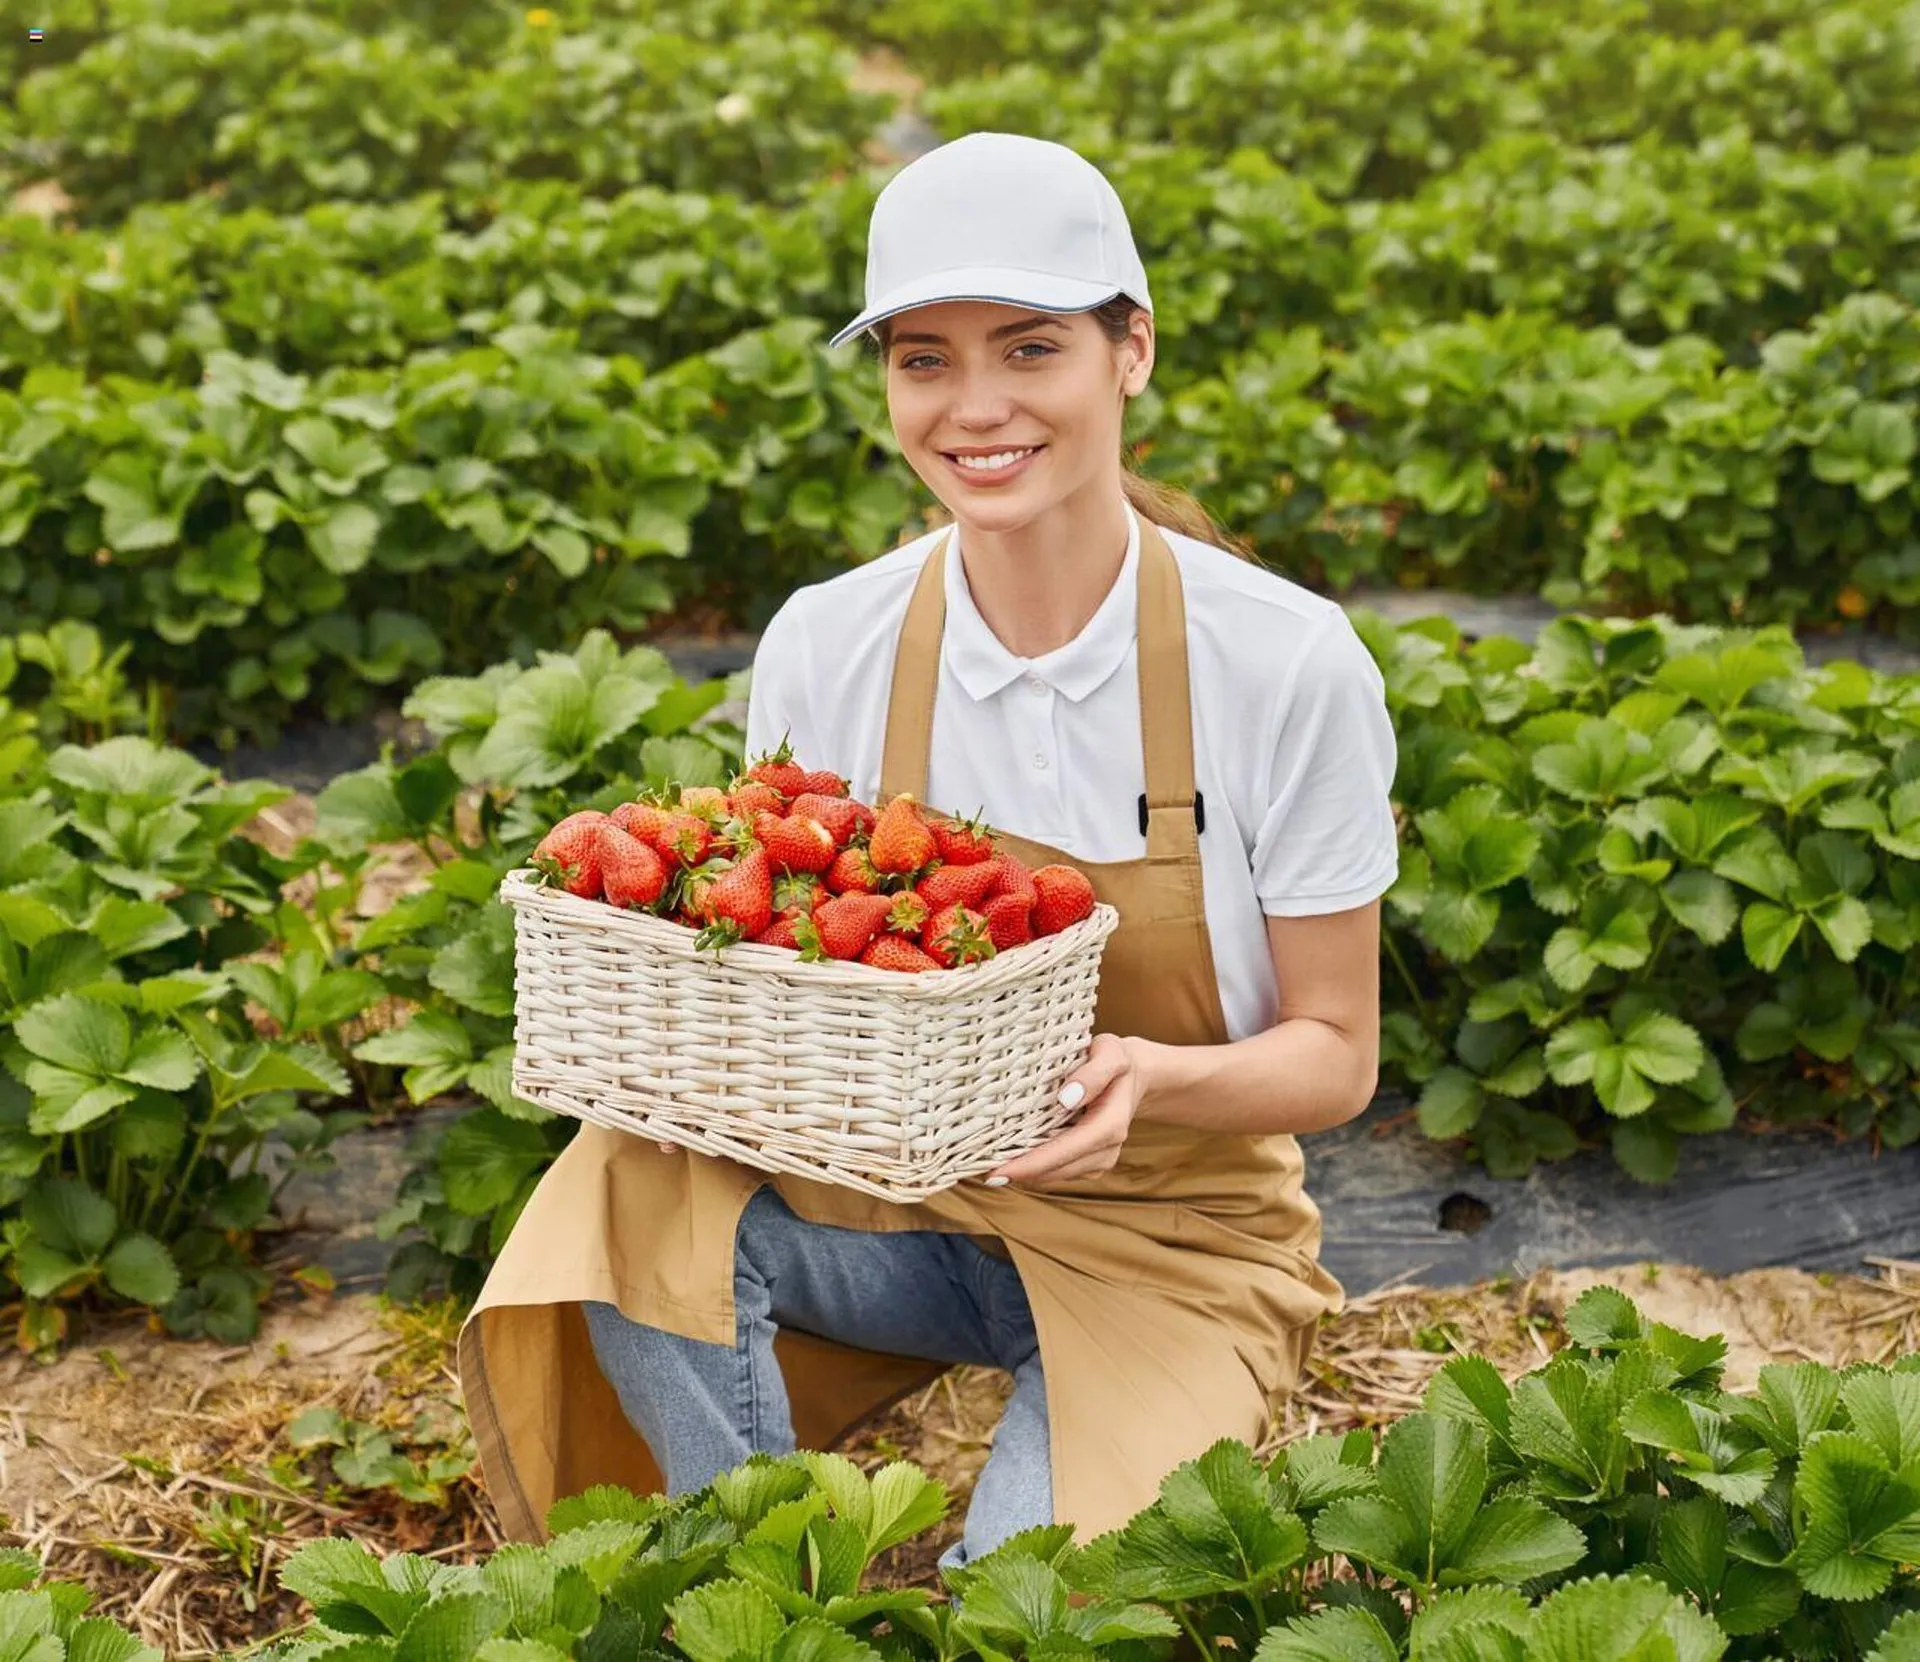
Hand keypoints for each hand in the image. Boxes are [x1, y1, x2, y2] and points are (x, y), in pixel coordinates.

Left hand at [983, 1034, 1145, 1188]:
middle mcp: (1107, 1150)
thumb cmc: (1117, 1061)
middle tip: (979, 1170)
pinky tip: (1010, 1159)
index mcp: (1111, 1125)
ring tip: (988, 1165)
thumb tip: (1067, 1098)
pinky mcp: (1089, 1163)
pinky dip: (1034, 1168)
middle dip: (1021, 1173)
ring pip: (1055, 1175)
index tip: (999, 1170)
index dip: (1033, 1163)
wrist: (1134, 1076)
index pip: (1067, 1150)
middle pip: (1057, 1170)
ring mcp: (1100, 1160)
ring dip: (1025, 1173)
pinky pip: (1058, 1171)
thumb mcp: (1111, 1053)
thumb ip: (1093, 1072)